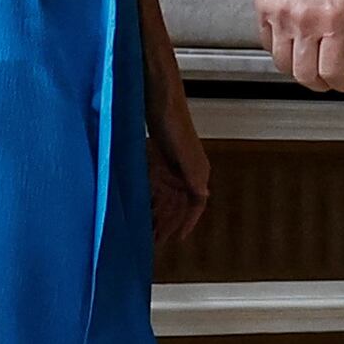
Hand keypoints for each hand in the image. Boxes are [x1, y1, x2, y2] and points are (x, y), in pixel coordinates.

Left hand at [150, 108, 211, 248]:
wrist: (160, 101)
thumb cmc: (174, 123)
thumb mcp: (184, 151)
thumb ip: (193, 173)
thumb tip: (203, 194)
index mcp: (198, 171)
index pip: (196, 204)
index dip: (188, 223)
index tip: (178, 238)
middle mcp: (187, 173)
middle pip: (178, 205)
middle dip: (168, 223)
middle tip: (155, 241)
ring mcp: (173, 168)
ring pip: (166, 198)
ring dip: (158, 214)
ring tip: (145, 230)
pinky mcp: (159, 162)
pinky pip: (156, 187)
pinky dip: (150, 199)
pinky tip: (140, 208)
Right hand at [254, 0, 343, 94]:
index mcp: (335, 18)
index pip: (334, 72)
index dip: (343, 85)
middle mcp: (305, 20)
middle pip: (306, 75)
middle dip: (321, 84)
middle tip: (329, 79)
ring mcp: (280, 14)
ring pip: (283, 64)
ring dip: (299, 69)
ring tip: (311, 62)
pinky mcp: (263, 6)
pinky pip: (267, 42)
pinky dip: (280, 49)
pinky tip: (294, 42)